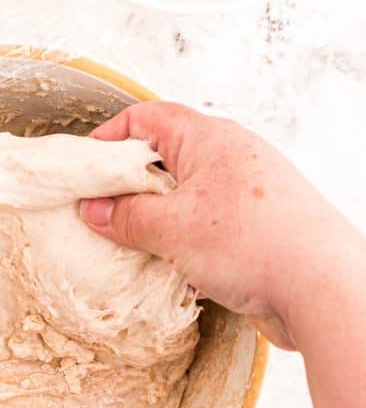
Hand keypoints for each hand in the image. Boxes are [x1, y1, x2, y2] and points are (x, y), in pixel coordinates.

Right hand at [80, 102, 356, 349]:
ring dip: (156, 222)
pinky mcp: (257, 230)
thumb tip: (95, 211)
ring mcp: (246, 195)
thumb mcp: (170, 228)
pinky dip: (183, 245)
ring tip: (131, 247)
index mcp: (209, 138)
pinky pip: (206, 228)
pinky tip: (170, 271)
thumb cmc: (255, 243)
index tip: (83, 167)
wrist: (323, 289)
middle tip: (100, 213)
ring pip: (184, 198)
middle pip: (163, 159)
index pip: (146, 118)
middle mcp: (230, 158)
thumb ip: (125, 217)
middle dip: (129, 187)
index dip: (109, 138)